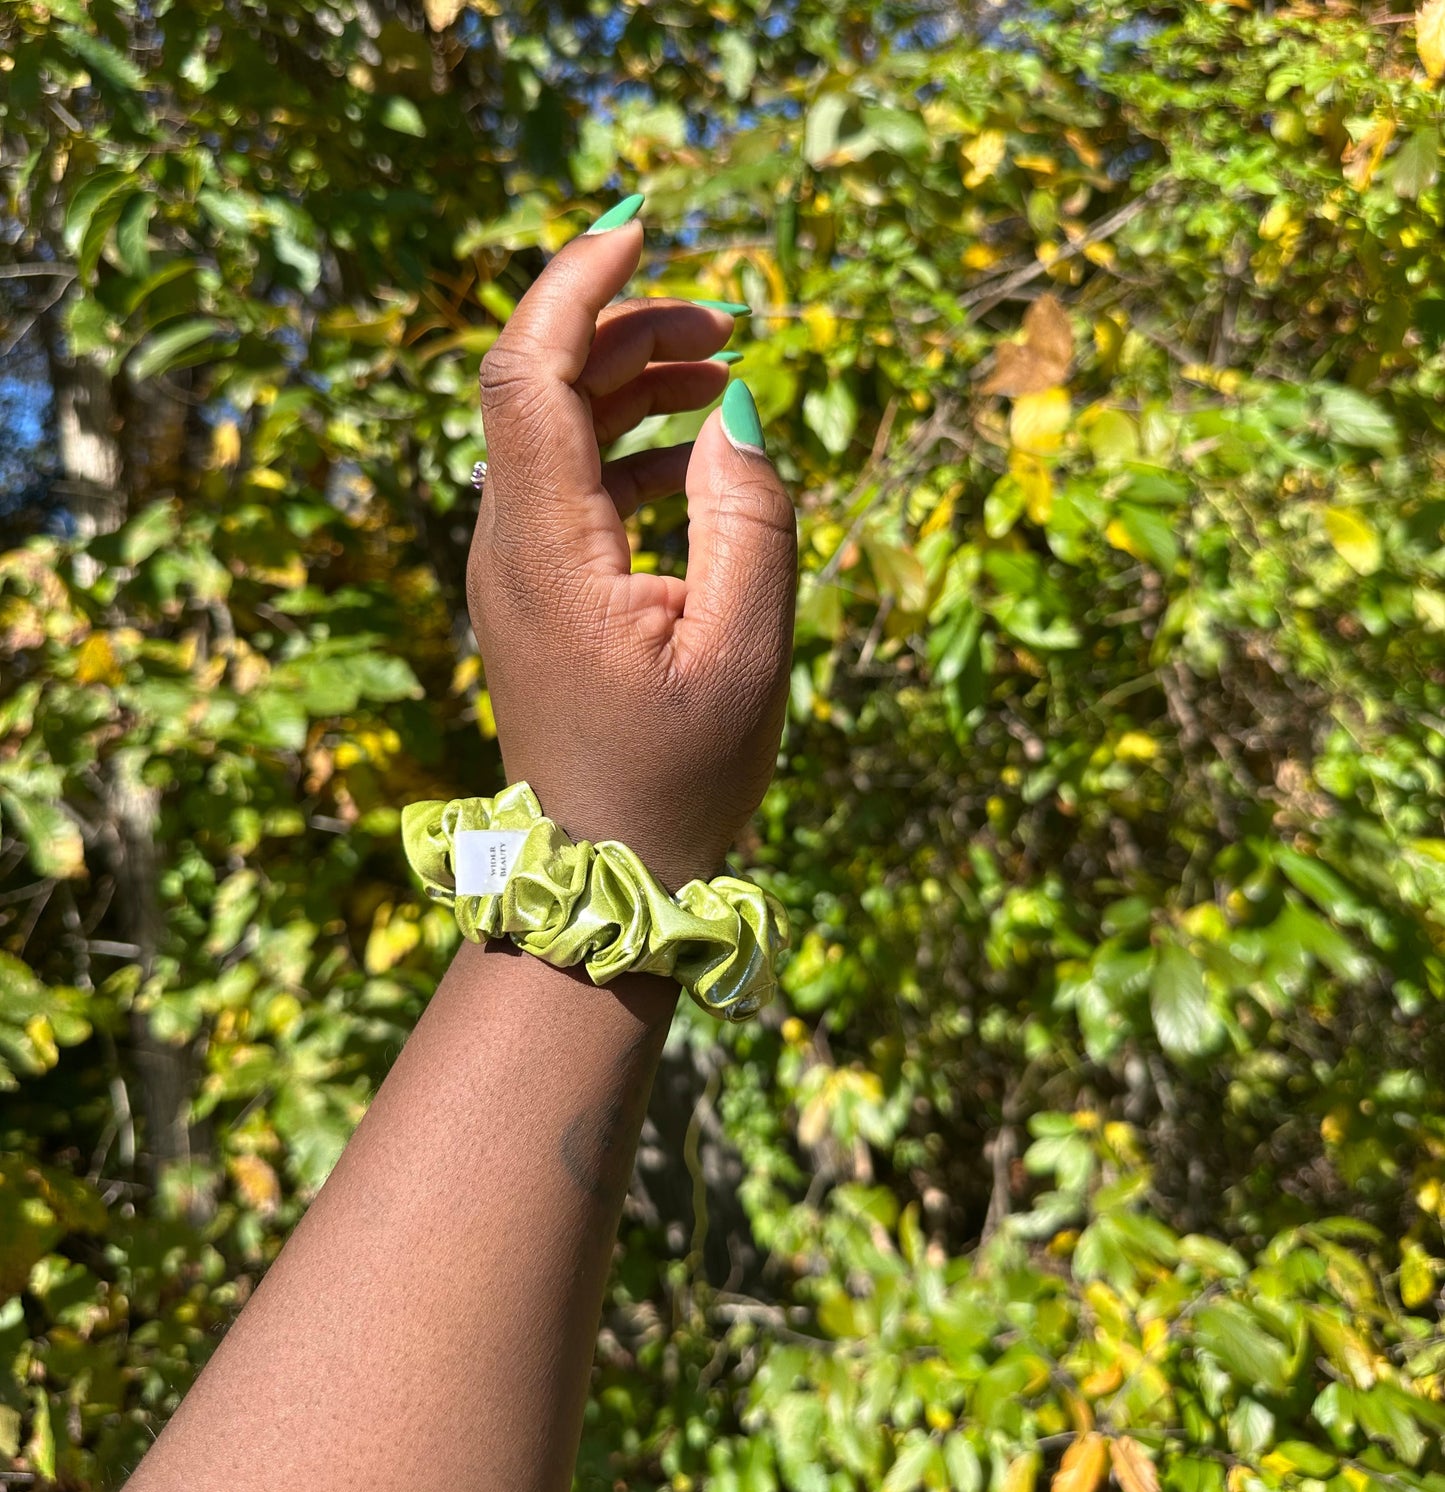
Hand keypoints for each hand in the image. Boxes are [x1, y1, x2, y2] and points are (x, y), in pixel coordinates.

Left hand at [469, 202, 796, 890]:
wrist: (604, 873)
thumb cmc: (680, 774)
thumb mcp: (747, 649)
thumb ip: (750, 516)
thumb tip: (734, 408)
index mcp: (546, 550)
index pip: (526, 371)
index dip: (577, 283)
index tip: (645, 226)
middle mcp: (507, 545)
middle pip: (539, 384)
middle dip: (626, 328)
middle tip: (727, 322)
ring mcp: (513, 568)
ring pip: (553, 430)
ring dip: (631, 385)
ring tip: (723, 374)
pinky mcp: (534, 591)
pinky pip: (568, 484)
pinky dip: (629, 449)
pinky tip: (698, 465)